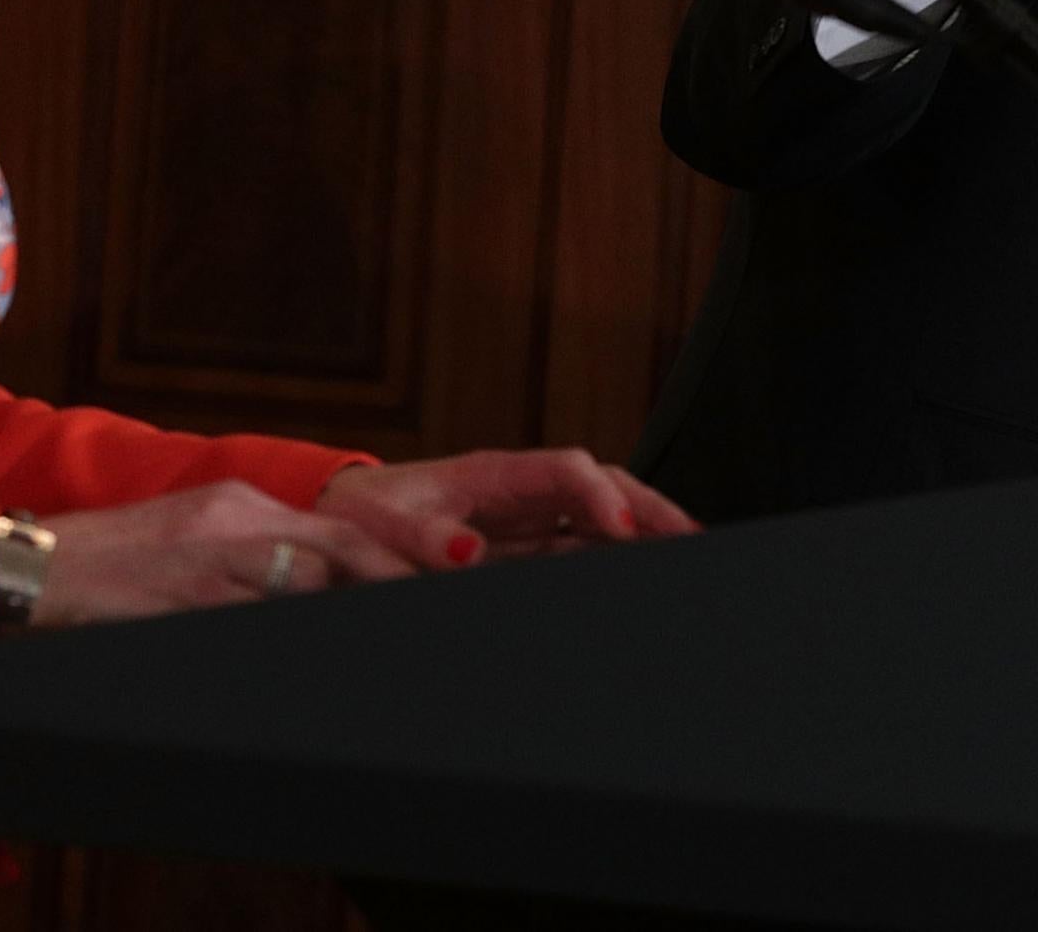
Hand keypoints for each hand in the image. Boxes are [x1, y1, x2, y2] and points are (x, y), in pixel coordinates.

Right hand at [27, 481, 425, 626]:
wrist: (31, 570)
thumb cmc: (116, 571)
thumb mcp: (196, 550)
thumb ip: (258, 566)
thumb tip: (322, 594)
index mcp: (240, 506)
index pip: (340, 523)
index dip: (404, 543)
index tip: (462, 557)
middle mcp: (234, 521)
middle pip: (340, 544)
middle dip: (402, 566)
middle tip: (459, 576)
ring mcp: (209, 557)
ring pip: (304, 581)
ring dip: (347, 599)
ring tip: (400, 619)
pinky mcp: (183, 594)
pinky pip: (252, 616)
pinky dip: (284, 628)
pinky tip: (300, 644)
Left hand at [317, 448, 699, 564]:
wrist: (344, 517)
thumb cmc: (365, 515)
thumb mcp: (383, 527)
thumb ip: (424, 539)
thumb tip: (470, 551)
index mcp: (492, 473)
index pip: (566, 471)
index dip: (599, 496)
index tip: (624, 530)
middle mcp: (520, 490)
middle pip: (602, 485)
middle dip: (650, 506)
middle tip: (693, 535)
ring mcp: (528, 516)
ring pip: (602, 515)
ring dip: (645, 528)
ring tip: (689, 549)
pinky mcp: (526, 544)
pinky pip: (581, 545)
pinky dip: (616, 552)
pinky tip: (642, 566)